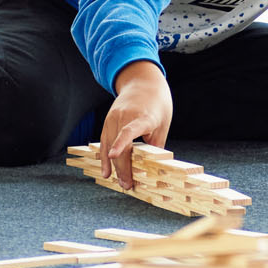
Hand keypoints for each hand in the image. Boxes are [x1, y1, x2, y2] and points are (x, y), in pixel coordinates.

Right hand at [101, 61, 172, 188]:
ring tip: (116, 181)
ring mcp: (114, 117)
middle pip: (119, 145)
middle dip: (122, 167)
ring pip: (109, 144)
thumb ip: (156, 145)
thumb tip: (153, 168)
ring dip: (112, 165)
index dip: (121, 144)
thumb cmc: (157, 104)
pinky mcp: (108, 119)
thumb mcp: (163, 124)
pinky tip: (106, 170)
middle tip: (127, 185)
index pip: (129, 131)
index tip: (113, 156)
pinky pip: (104, 140)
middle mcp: (124, 116)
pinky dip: (104, 155)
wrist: (143, 82)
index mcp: (142, 117)